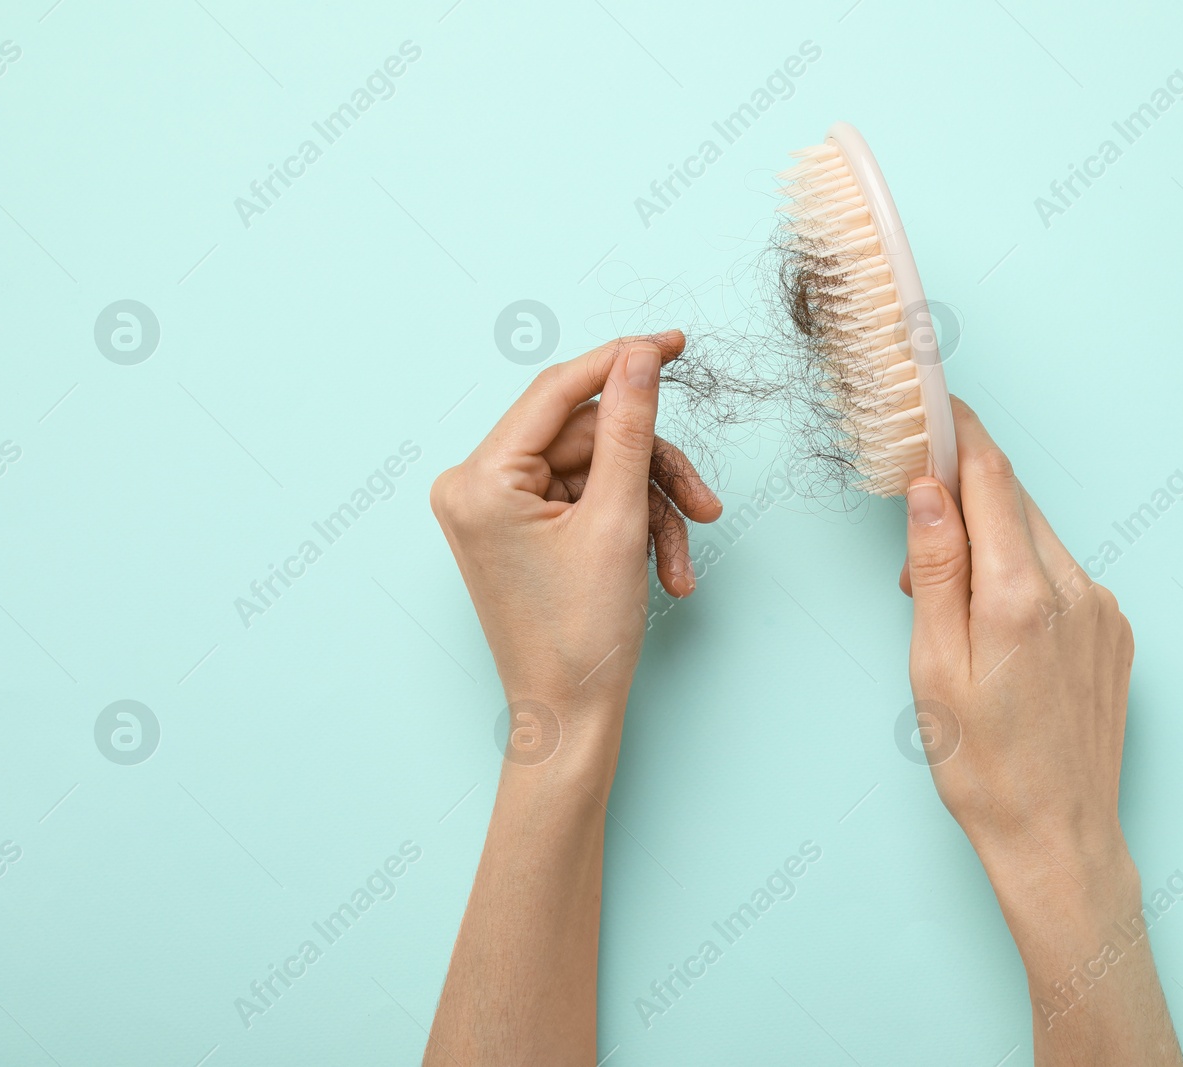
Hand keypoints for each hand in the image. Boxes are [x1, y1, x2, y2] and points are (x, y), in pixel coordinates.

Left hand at [429, 331, 721, 729]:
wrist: (569, 718)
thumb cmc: (581, 637)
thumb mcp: (617, 520)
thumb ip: (630, 428)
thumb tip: (639, 355)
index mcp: (479, 480)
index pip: (557, 391)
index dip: (622, 361)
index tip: (674, 343)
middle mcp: (475, 487)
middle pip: (587, 438)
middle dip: (652, 471)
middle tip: (706, 504)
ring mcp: (496, 510)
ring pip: (598, 471)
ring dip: (651, 508)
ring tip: (682, 561)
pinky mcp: (520, 530)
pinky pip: (588, 502)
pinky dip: (632, 527)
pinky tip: (663, 571)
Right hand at [900, 399, 1181, 1063]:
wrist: (1058, 837)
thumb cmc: (982, 767)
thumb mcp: (934, 667)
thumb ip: (935, 569)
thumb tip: (926, 489)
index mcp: (1022, 594)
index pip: (991, 476)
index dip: (959, 430)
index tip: (932, 401)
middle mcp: (1076, 589)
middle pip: (1014, 501)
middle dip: (962, 493)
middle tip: (915, 529)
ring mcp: (1105, 610)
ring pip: (1038, 538)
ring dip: (991, 541)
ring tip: (948, 603)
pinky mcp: (1117, 632)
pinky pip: (1062, 575)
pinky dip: (1022, 574)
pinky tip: (994, 625)